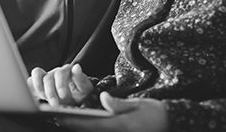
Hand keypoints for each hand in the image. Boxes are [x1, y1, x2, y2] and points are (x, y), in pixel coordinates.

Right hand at [27, 63, 93, 106]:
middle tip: (54, 104)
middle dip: (50, 92)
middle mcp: (55, 72)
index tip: (62, 95)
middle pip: (48, 78)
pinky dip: (30, 88)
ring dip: (38, 88)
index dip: (60, 84)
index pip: (60, 73)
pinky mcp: (40, 84)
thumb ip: (80, 77)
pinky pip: (31, 82)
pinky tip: (34, 97)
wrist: (77, 99)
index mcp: (66, 71)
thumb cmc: (81, 92)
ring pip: (36, 76)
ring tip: (43, 98)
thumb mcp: (84, 86)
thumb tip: (77, 67)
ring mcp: (46, 77)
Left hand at [55, 92, 169, 131]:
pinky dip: (89, 126)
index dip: (75, 121)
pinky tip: (81, 122)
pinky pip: (100, 131)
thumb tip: (103, 97)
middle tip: (56, 117)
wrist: (170, 124)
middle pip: (89, 130)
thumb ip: (119, 104)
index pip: (92, 124)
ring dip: (79, 126)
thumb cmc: (154, 113)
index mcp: (119, 126)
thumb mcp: (138, 105)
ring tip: (63, 119)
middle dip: (73, 124)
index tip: (60, 116)